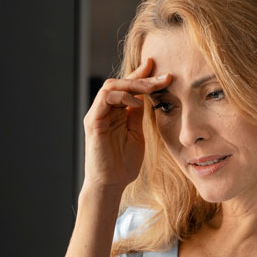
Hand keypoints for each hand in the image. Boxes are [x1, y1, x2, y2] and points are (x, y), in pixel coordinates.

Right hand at [82, 57, 171, 193]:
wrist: (112, 184)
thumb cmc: (123, 164)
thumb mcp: (136, 135)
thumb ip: (136, 116)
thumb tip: (144, 97)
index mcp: (115, 113)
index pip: (127, 88)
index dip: (143, 77)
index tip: (162, 72)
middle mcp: (104, 111)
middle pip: (120, 82)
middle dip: (142, 77)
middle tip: (163, 76)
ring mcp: (97, 115)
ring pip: (112, 85)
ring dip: (133, 83)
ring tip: (152, 88)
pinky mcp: (93, 122)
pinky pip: (105, 98)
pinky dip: (122, 97)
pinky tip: (136, 104)